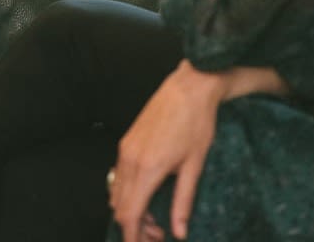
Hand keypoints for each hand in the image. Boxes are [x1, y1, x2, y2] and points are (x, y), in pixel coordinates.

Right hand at [109, 61, 225, 240]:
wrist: (190, 86)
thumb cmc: (197, 122)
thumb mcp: (195, 166)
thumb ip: (183, 202)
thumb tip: (179, 231)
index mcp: (148, 169)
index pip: (130, 215)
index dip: (133, 237)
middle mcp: (130, 159)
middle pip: (119, 208)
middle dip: (134, 227)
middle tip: (157, 235)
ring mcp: (125, 149)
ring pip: (116, 192)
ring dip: (130, 210)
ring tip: (155, 218)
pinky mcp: (127, 141)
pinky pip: (118, 175)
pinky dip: (127, 193)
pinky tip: (147, 195)